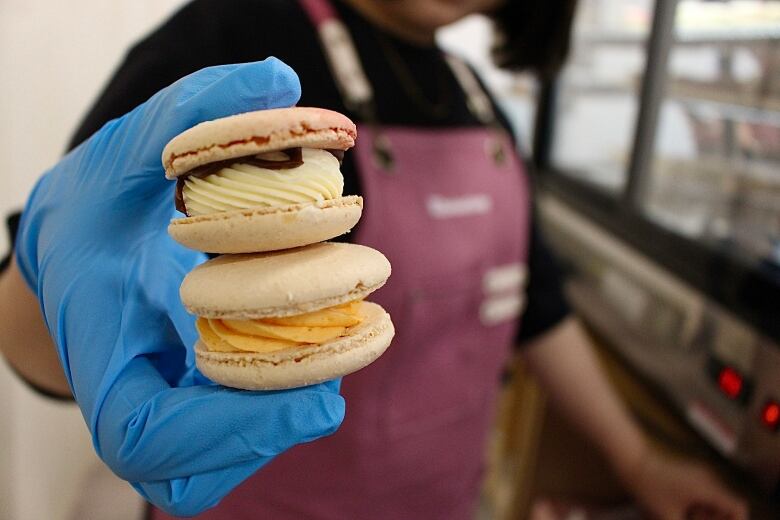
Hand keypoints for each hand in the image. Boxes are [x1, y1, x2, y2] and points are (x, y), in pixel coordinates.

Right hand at [15, 58, 344, 515]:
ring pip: (219, 454)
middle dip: (279, 420)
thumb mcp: (126, 149)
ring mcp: (159, 401)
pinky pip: (233, 429)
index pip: (141, 431)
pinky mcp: (188, 398)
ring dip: (291, 408)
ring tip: (352, 337)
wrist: (76, 246)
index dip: (228, 431)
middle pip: (193, 458)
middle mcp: (126, 385)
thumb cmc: (94, 205)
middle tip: (361, 344)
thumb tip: (279, 82)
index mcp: (99, 338)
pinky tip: (323, 342)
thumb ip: (190, 113)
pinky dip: (283, 399)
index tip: (321, 401)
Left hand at [619, 447, 747, 519]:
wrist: (632, 463)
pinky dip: (697, 504)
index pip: (739, 508)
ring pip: (714, 500)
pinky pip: (704, 492)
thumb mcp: (668, 518)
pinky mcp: (690, 472)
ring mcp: (700, 474)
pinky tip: (678, 508)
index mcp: (708, 489)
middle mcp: (709, 479)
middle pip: (727, 506)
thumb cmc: (650, 490)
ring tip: (684, 516)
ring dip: (705, 514)